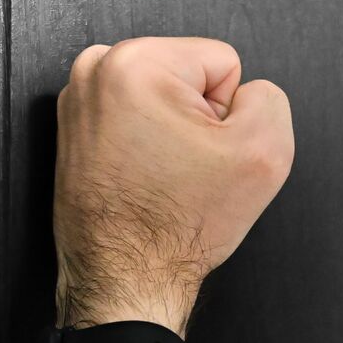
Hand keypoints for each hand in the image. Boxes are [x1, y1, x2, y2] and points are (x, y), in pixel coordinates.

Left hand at [54, 37, 293, 335]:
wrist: (123, 280)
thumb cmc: (171, 229)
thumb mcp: (264, 152)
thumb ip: (269, 97)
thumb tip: (245, 93)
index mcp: (135, 65)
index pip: (222, 62)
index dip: (226, 114)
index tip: (201, 153)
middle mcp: (94, 75)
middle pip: (187, 76)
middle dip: (195, 120)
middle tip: (180, 167)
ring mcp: (77, 104)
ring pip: (161, 99)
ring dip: (169, 132)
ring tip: (160, 174)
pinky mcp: (73, 131)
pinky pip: (133, 120)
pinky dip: (143, 144)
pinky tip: (141, 176)